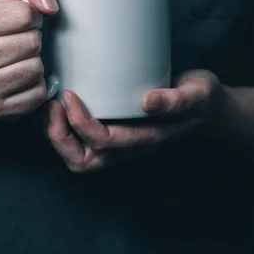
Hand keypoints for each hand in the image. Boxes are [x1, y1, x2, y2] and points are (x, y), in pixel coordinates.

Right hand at [0, 0, 58, 118]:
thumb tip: (49, 7)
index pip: (25, 14)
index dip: (32, 16)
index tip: (22, 22)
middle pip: (31, 42)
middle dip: (34, 40)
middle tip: (20, 44)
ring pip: (35, 69)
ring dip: (37, 63)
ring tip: (20, 61)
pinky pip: (37, 94)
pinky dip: (38, 87)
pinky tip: (22, 81)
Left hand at [47, 70, 224, 171]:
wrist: (206, 109)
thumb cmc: (200, 101)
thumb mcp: (197, 94)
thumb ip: (177, 100)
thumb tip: (148, 101)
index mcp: (144, 140)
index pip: (103, 141)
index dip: (80, 121)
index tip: (69, 93)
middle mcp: (125, 148)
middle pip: (81, 160)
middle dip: (58, 136)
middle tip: (49, 104)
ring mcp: (115, 144)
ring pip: (75, 155)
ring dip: (54, 133)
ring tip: (47, 104)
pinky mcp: (108, 133)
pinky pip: (76, 142)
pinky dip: (59, 127)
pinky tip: (55, 102)